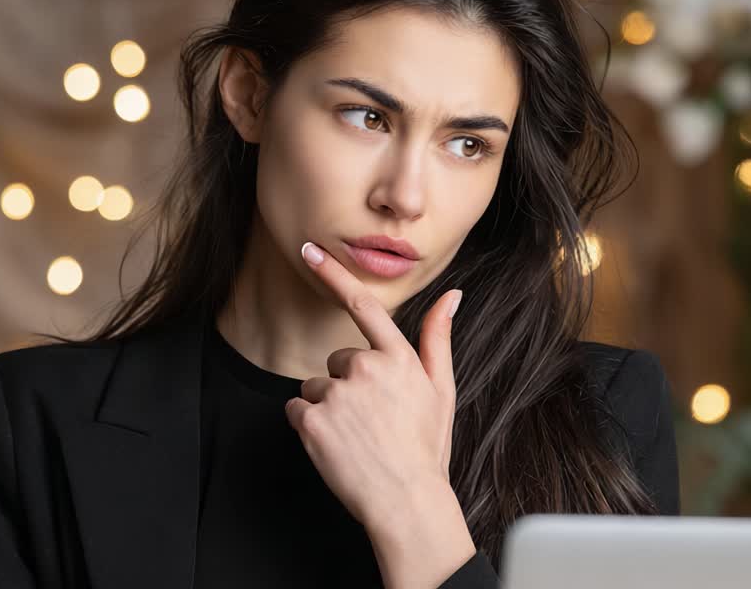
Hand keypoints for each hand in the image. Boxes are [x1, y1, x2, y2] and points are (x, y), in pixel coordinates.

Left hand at [285, 240, 462, 533]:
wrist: (405, 501)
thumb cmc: (425, 447)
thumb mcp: (441, 390)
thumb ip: (438, 338)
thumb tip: (453, 295)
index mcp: (397, 358)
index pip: (362, 305)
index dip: (333, 274)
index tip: (309, 250)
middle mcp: (365, 368)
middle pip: (336, 361)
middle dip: (346, 385)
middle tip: (371, 420)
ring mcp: (336, 394)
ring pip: (316, 387)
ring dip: (328, 408)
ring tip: (356, 436)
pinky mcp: (311, 420)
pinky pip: (297, 410)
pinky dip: (309, 427)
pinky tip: (336, 445)